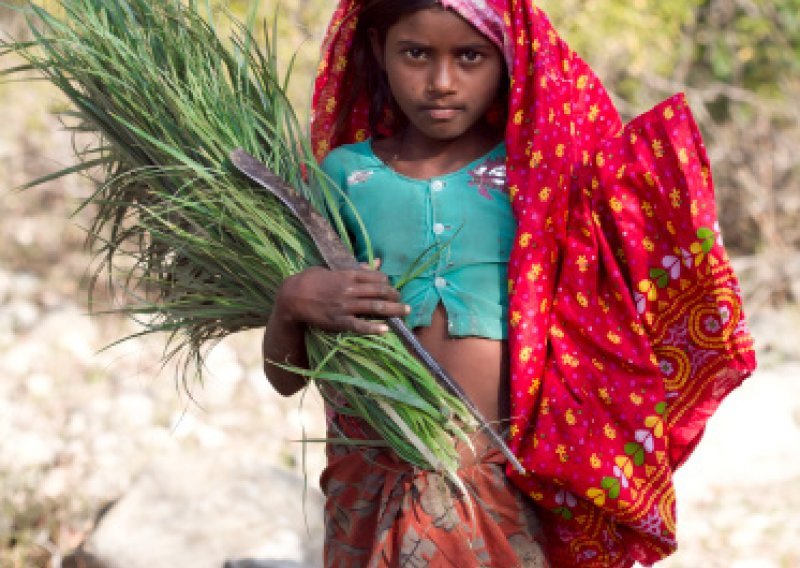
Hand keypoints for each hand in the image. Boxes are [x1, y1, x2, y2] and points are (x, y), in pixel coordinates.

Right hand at [275, 260, 409, 334]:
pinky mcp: (338, 321)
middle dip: (396, 297)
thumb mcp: (331, 268)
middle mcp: (350, 289)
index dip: (388, 283)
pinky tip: (385, 330)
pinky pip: (359, 325)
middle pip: (380, 292)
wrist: (292, 296)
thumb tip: (375, 263)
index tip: (392, 289)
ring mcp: (345, 306)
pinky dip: (373, 327)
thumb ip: (354, 267)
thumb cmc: (310, 280)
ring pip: (375, 307)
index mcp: (348, 275)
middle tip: (404, 303)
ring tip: (405, 313)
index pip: (376, 277)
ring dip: (393, 310)